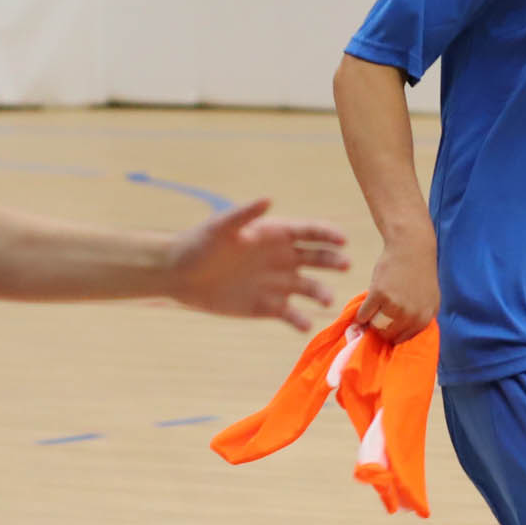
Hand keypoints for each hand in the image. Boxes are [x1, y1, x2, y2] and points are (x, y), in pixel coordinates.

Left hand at [168, 199, 347, 328]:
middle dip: (333, 261)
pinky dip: (300, 320)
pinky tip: (304, 324)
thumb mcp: (221, 227)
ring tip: (327, 300)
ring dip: (321, 293)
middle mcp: (283, 259)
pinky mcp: (268, 307)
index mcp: (276, 235)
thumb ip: (245, 214)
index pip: (310, 232)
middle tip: (345, 265)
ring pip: (310, 289)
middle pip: (318, 259)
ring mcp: (278, 284)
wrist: (180, 275)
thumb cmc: (199, 244)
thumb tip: (268, 200)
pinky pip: (290, 314)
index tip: (342, 240)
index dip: (328, 234)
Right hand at [361, 232, 439, 343]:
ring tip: (372, 312)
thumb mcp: (429, 298)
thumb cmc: (419, 271)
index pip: (405, 340)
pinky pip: (364, 314)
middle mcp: (412, 315)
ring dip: (371, 321)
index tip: (386, 330)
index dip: (394, 335)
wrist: (412, 247)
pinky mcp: (380, 294)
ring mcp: (396, 305)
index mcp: (425, 318)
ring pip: (375, 326)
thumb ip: (419, 317)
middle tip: (376, 320)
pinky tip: (364, 307)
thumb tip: (400, 336)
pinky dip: (361, 313)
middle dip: (381, 329)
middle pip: (389, 335)